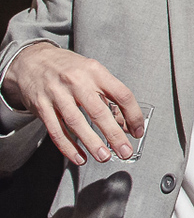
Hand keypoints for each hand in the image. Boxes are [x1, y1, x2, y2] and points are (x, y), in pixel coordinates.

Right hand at [1, 42, 142, 165]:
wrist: (31, 60)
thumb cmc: (69, 68)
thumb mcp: (92, 72)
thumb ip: (108, 95)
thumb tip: (124, 124)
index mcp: (95, 71)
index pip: (121, 94)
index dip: (133, 115)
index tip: (138, 131)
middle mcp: (77, 81)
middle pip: (99, 112)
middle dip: (114, 135)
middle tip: (125, 151)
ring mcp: (57, 94)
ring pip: (76, 123)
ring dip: (92, 143)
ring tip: (104, 157)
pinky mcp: (41, 107)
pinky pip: (56, 131)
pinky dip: (68, 147)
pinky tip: (80, 157)